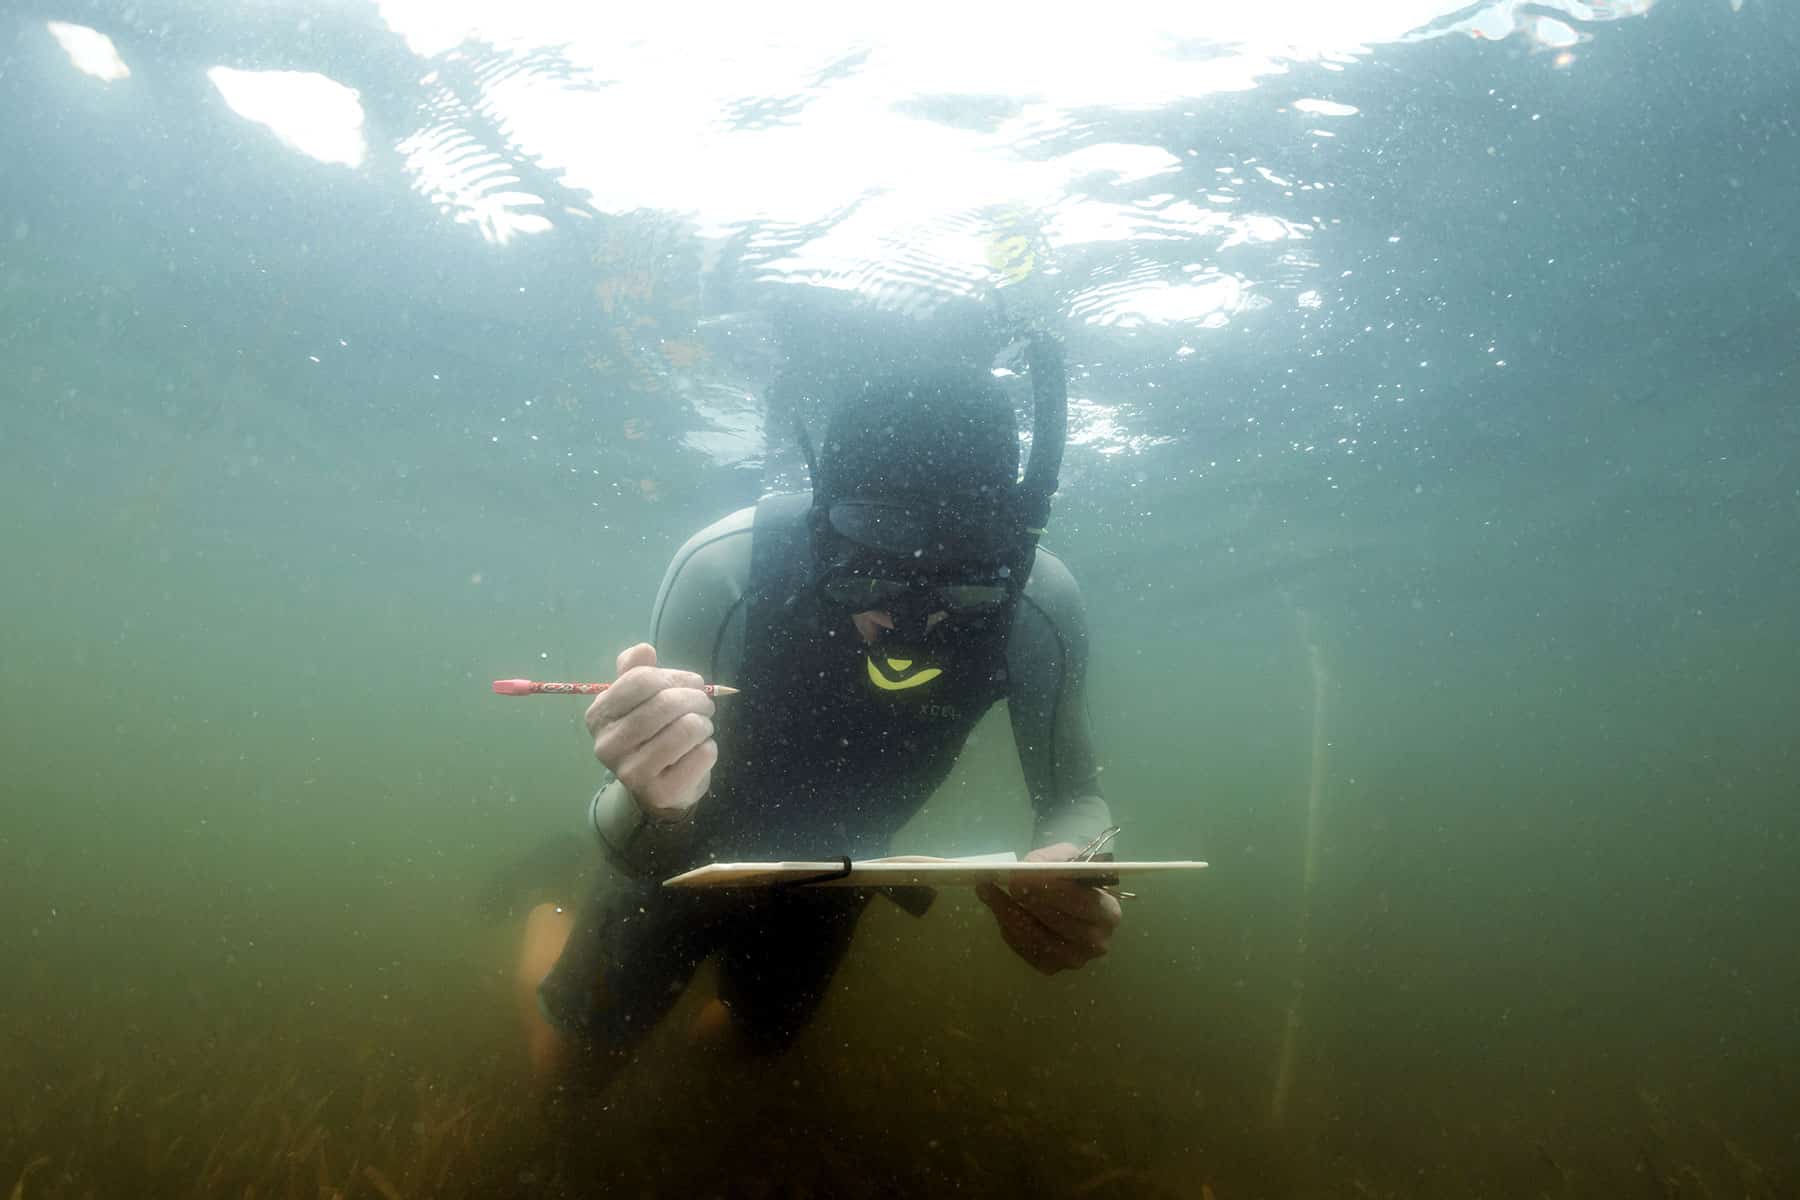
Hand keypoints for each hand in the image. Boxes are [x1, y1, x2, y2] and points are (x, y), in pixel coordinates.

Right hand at [585, 643, 717, 821]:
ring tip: (702, 727)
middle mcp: (607, 746)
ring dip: (705, 723)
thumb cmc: (650, 735)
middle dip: (697, 698)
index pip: (641, 680)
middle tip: (705, 704)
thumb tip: (644, 650)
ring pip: (687, 728)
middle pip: (666, 703)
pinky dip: (709, 747)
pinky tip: (698, 751)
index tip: (693, 683)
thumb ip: (636, 670)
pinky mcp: (660, 793)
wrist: (656, 789)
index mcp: (599, 716)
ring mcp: (631, 773)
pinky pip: (702, 755)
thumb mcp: (637, 700)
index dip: (676, 677)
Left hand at [976, 842, 1122, 974]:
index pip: (1081, 902)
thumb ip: (1054, 859)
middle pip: (1058, 923)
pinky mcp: (1051, 967)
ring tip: (988, 892)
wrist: (1067, 902)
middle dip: (1029, 901)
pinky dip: (1009, 929)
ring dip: (1009, 914)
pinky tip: (999, 910)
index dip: (1052, 889)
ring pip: (1037, 939)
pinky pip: (1025, 950)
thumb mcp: (1068, 858)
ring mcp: (1074, 959)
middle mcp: (1097, 942)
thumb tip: (1029, 867)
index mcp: (1108, 912)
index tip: (1026, 876)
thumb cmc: (1070, 877)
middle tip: (1006, 882)